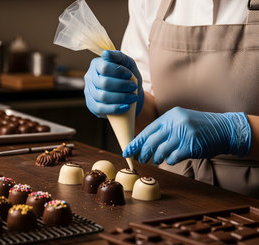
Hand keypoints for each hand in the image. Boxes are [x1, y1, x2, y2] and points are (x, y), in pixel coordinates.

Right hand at [84, 50, 143, 117]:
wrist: (130, 94)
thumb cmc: (128, 77)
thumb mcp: (128, 64)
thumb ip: (119, 56)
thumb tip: (105, 53)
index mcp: (96, 64)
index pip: (103, 67)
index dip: (118, 71)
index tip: (129, 74)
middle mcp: (89, 77)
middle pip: (103, 83)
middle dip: (121, 85)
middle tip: (134, 86)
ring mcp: (89, 92)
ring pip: (102, 96)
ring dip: (121, 97)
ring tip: (133, 97)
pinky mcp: (91, 105)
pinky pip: (100, 108)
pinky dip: (114, 108)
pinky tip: (125, 107)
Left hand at [123, 107, 250, 164]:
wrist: (225, 129)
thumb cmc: (200, 128)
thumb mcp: (181, 121)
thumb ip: (165, 129)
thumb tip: (144, 143)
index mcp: (170, 116)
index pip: (147, 131)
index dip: (136, 142)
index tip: (127, 151)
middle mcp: (175, 123)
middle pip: (151, 141)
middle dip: (143, 152)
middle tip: (139, 159)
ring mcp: (183, 134)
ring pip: (161, 150)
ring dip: (157, 158)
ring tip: (157, 160)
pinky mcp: (191, 145)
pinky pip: (173, 157)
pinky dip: (169, 160)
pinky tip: (171, 159)